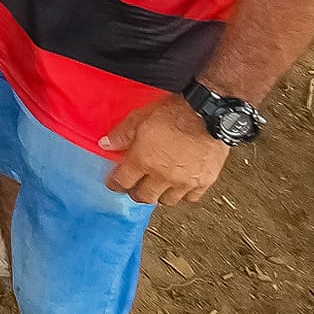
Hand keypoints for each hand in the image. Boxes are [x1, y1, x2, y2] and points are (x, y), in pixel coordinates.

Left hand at [101, 96, 230, 204]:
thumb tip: (105, 144)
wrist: (208, 114)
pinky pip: (190, 198)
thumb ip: (121, 134)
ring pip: (166, 201)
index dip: (115, 183)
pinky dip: (183, 194)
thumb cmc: (174, 113)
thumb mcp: (139, 117)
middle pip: (143, 197)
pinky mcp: (203, 183)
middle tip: (133, 187)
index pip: (123, 181)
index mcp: (143, 160)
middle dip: (135, 193)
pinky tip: (179, 186)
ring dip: (158, 195)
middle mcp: (162, 176)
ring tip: (155, 186)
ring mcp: (184, 182)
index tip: (113, 183)